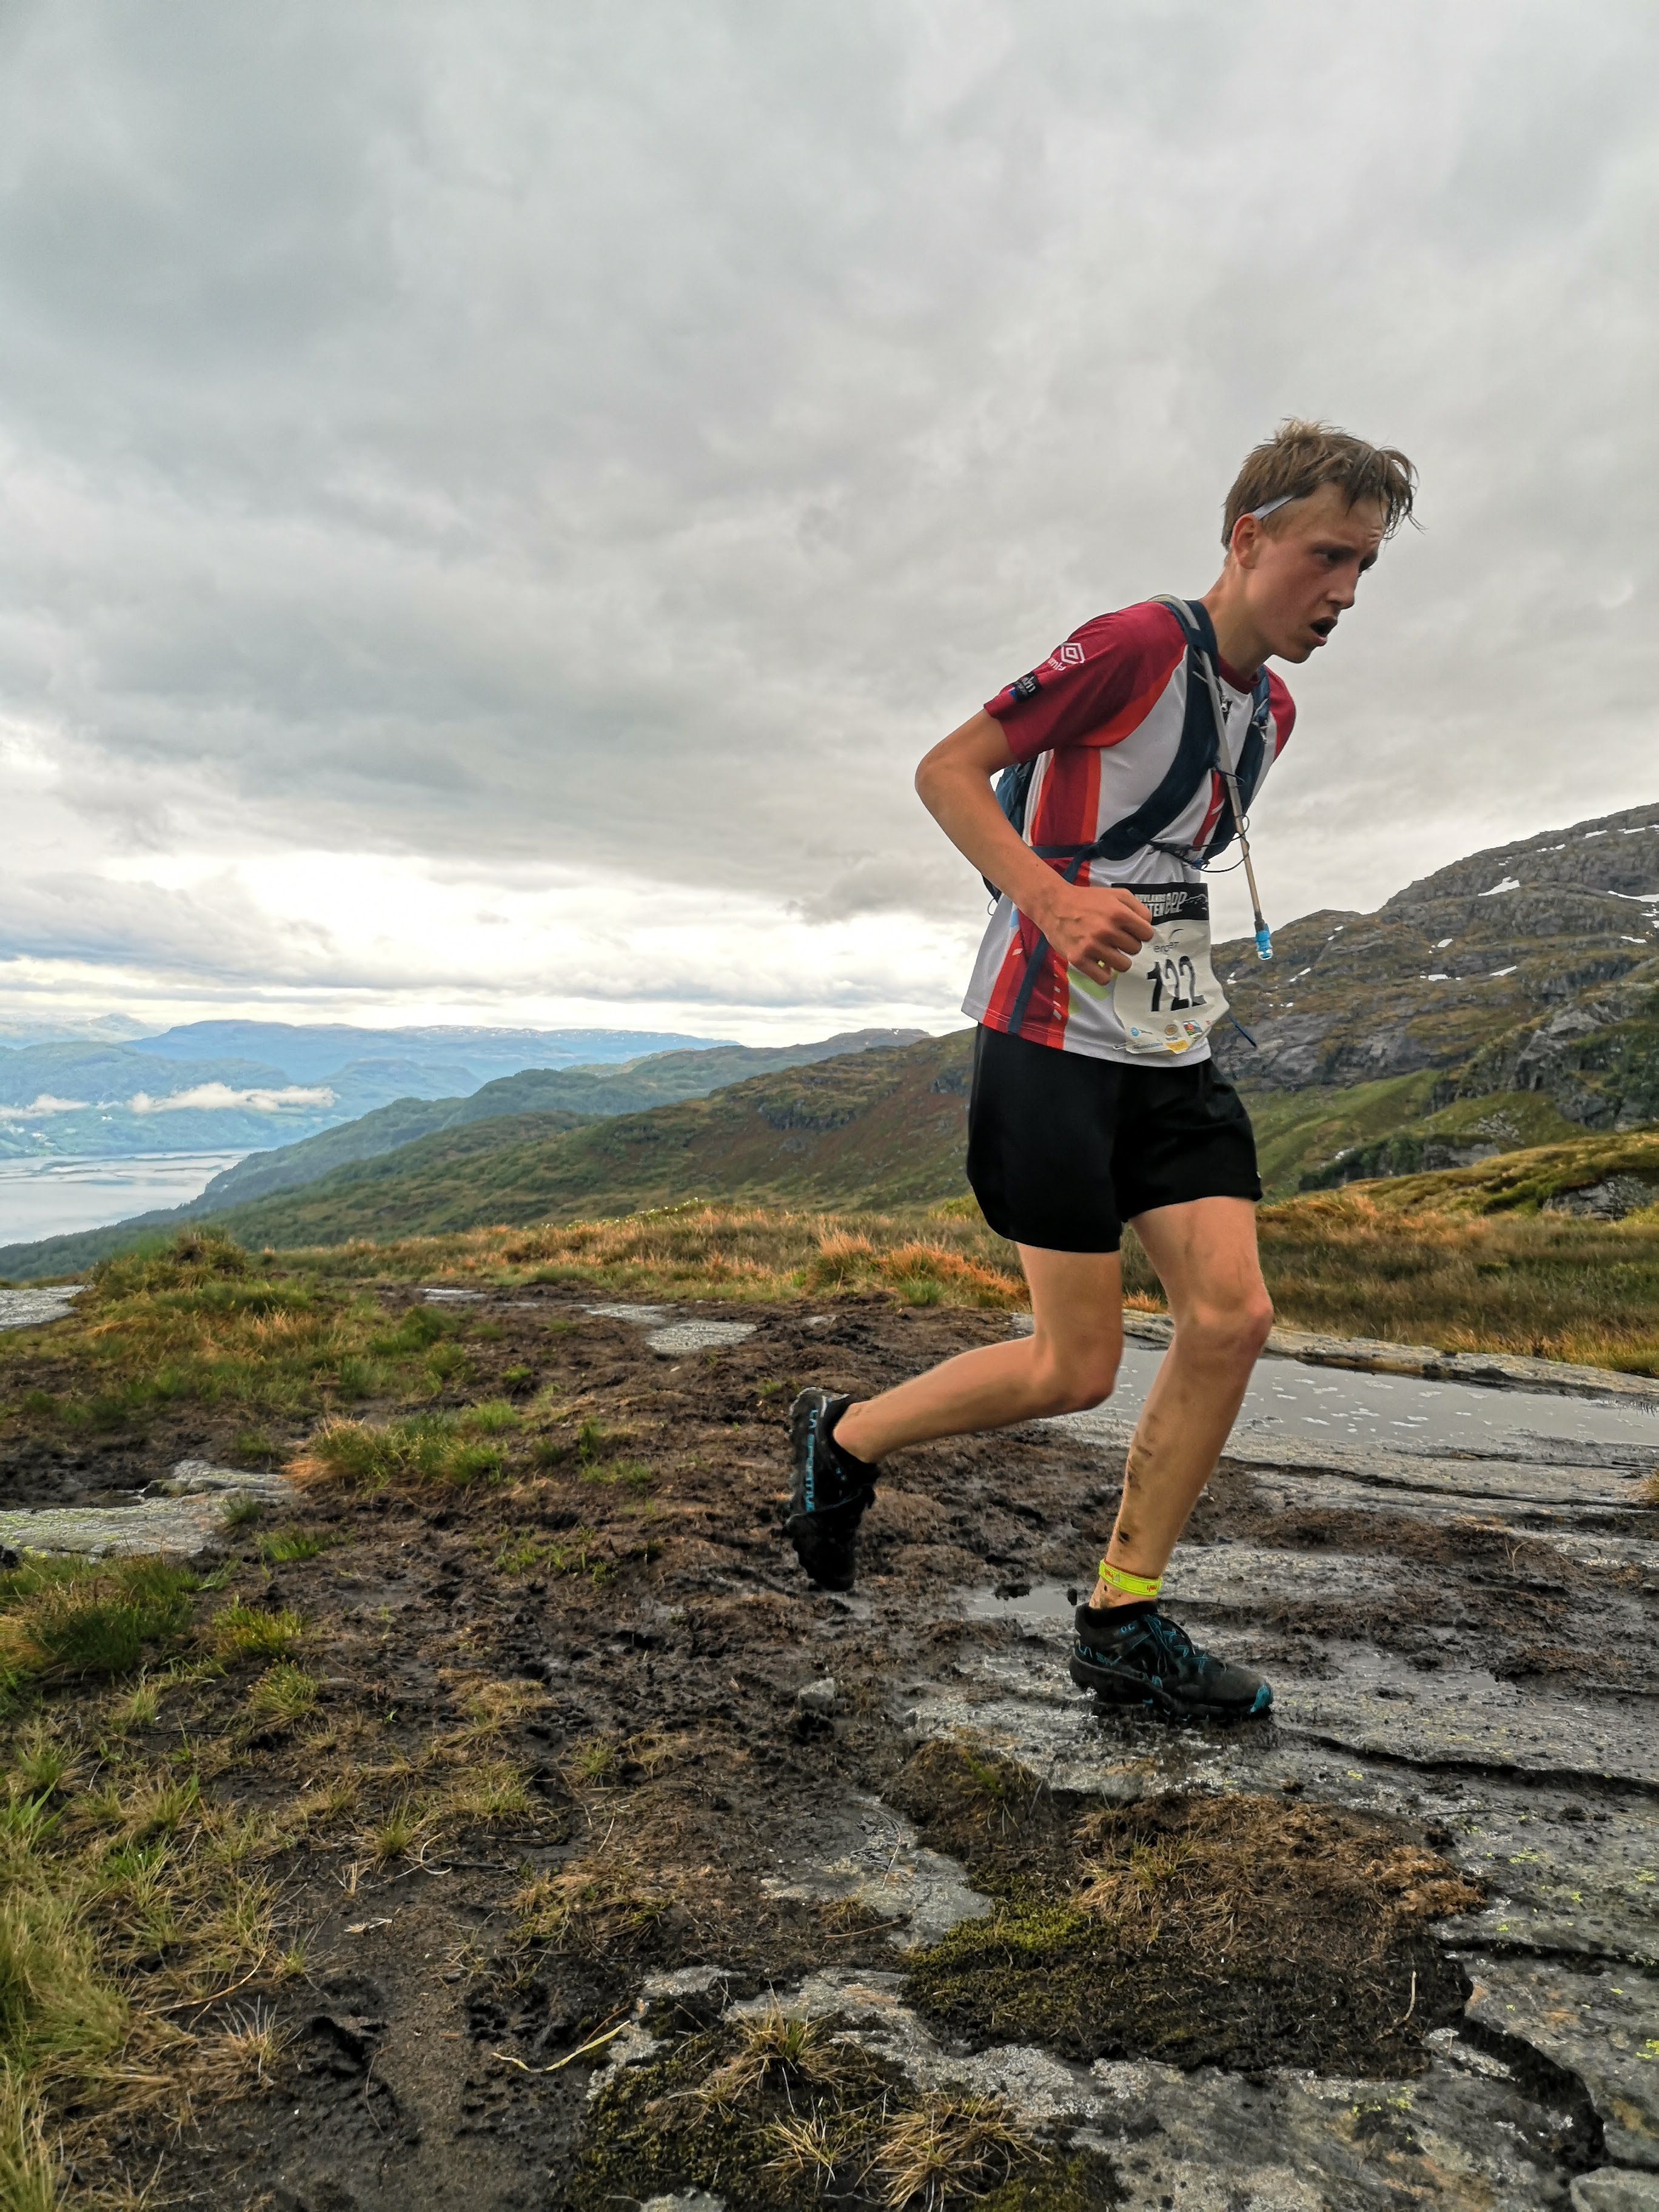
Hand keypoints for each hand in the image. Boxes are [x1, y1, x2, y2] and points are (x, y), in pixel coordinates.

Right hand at [1031, 879, 1154, 976]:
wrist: (1054, 904)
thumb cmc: (1087, 899)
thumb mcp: (1117, 894)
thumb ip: (1138, 908)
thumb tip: (1147, 927)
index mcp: (1119, 913)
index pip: (1147, 934)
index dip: (1140, 933)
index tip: (1130, 931)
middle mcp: (1107, 930)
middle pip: (1136, 949)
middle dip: (1128, 944)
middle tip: (1115, 939)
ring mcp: (1092, 946)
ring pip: (1123, 965)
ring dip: (1119, 960)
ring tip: (1109, 952)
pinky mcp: (1078, 959)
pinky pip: (1103, 978)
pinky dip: (1104, 974)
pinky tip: (1100, 964)